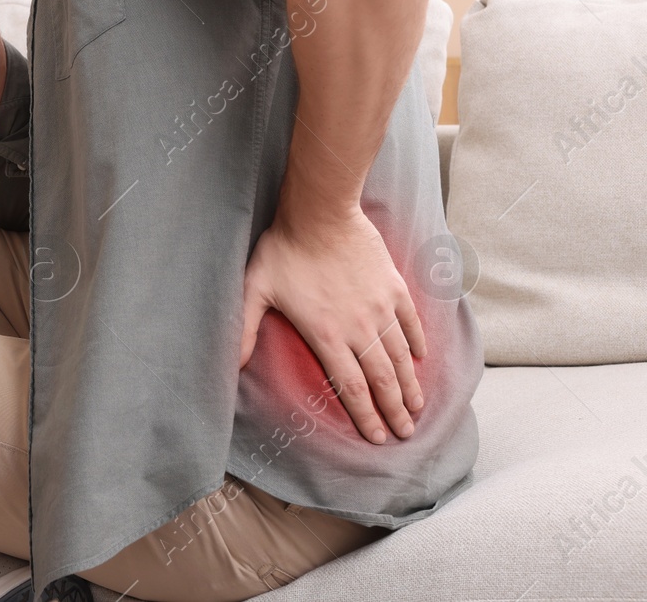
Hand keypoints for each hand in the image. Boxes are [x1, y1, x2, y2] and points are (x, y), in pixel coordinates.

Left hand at [238, 207, 426, 443]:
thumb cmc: (284, 250)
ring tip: (417, 408)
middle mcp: (359, 328)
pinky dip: (417, 344)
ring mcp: (381, 308)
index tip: (377, 438)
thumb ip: (244, 329)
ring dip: (410, 386)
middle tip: (405, 433)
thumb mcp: (254, 289)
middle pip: (382, 380)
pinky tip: (420, 360)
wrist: (320, 213)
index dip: (365, 416)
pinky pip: (411, 323)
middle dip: (395, 411)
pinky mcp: (394, 288)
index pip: (351, 388)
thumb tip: (232, 364)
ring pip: (400, 357)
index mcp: (327, 335)